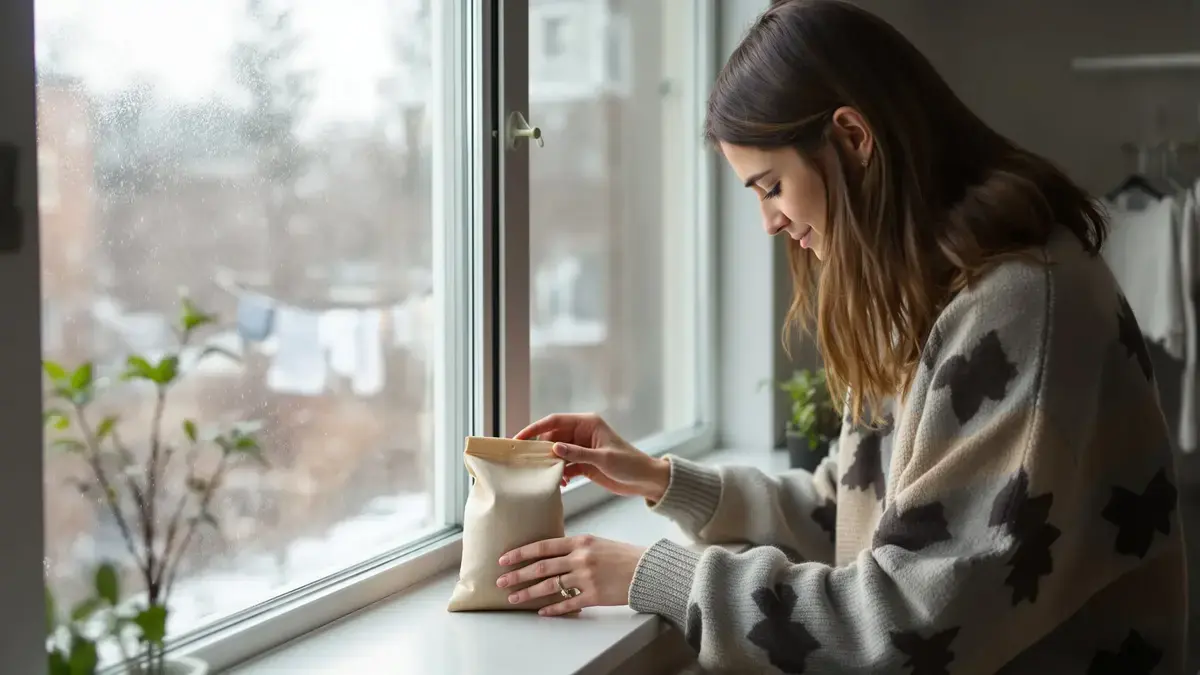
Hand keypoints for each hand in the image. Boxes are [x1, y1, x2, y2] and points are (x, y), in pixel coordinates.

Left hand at [496, 535, 645, 615]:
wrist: (647, 570)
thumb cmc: (623, 555)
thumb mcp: (597, 542)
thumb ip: (575, 548)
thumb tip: (551, 555)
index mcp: (580, 541)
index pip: (543, 546)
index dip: (521, 553)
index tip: (505, 559)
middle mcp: (580, 558)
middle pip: (541, 567)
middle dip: (518, 575)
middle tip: (501, 581)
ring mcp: (586, 578)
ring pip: (550, 587)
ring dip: (529, 593)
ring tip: (514, 598)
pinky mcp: (593, 596)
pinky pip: (567, 604)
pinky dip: (553, 608)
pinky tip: (542, 611)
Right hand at [515, 413, 669, 501]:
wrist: (645, 480)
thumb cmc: (629, 464)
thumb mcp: (603, 459)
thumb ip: (578, 454)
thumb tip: (554, 448)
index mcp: (587, 423)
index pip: (554, 421)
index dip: (535, 429)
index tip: (519, 439)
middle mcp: (582, 433)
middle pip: (552, 437)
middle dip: (539, 449)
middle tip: (525, 462)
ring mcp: (582, 448)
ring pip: (556, 453)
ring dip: (549, 464)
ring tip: (542, 476)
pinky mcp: (584, 463)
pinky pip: (564, 466)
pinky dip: (559, 474)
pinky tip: (561, 484)